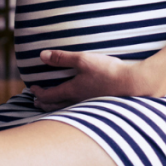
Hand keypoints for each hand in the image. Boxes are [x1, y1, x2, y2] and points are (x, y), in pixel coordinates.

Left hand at [29, 49, 157, 110]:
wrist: (134, 85)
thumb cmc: (108, 72)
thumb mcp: (83, 60)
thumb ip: (62, 58)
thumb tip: (42, 55)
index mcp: (72, 91)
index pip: (48, 95)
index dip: (38, 92)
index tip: (32, 88)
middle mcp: (78, 102)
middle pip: (56, 106)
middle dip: (44, 104)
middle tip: (36, 102)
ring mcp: (89, 106)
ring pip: (67, 110)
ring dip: (56, 108)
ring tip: (52, 106)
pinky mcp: (99, 106)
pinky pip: (79, 110)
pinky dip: (70, 108)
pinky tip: (76, 104)